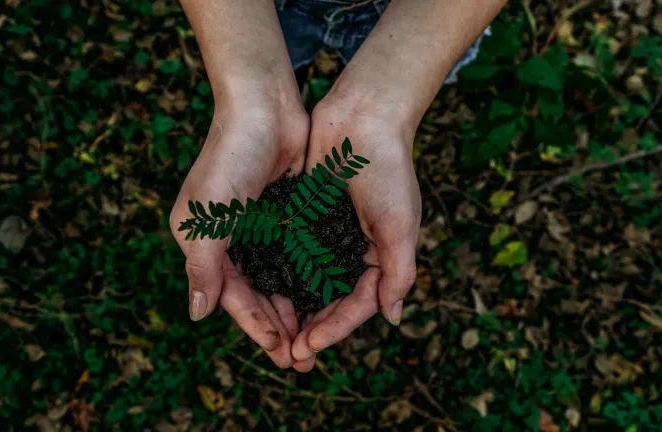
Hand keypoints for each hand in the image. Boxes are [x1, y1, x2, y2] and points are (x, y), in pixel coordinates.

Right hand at [170, 93, 308, 368]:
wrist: (264, 105)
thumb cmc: (230, 157)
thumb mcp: (208, 216)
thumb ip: (203, 266)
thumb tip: (197, 315)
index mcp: (203, 242)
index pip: (231, 295)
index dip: (255, 326)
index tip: (280, 352)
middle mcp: (229, 239)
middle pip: (255, 294)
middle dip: (277, 326)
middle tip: (302, 359)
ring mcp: (258, 227)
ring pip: (277, 280)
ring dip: (294, 309)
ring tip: (314, 339)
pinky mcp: (284, 214)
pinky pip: (295, 256)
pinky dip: (306, 279)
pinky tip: (324, 299)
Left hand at [290, 93, 420, 371]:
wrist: (363, 115)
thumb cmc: (388, 168)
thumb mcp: (399, 223)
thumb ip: (398, 272)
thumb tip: (392, 319)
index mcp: (379, 256)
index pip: (357, 305)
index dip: (335, 329)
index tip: (308, 346)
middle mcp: (352, 250)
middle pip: (330, 301)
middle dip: (311, 329)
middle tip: (288, 355)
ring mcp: (327, 234)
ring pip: (307, 282)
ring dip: (292, 309)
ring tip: (273, 335)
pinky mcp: (305, 215)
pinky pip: (290, 253)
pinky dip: (279, 274)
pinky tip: (261, 291)